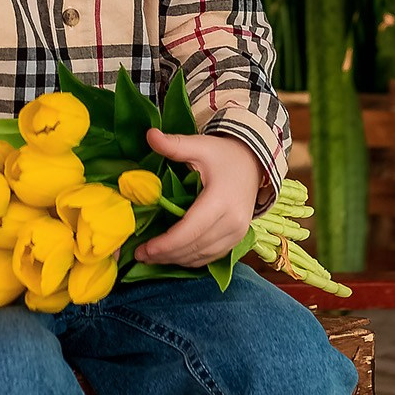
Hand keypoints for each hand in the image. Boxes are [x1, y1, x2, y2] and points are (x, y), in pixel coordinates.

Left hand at [133, 128, 260, 266]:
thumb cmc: (224, 155)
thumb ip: (174, 145)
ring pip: (202, 256)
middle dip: (165, 255)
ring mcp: (237, 233)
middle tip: (140, 255)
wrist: (254, 162)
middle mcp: (233, 222)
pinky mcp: (237, 239)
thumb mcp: (200, 146)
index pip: (189, 231)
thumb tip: (149, 135)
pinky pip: (211, 257)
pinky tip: (173, 256)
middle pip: (194, 248)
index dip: (165, 244)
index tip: (143, 249)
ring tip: (152, 257)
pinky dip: (190, 260)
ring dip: (176, 260)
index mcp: (221, 200)